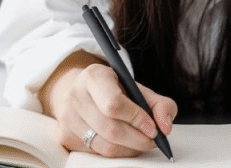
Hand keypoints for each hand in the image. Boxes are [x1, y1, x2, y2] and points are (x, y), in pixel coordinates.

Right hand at [43, 56, 176, 157]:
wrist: (80, 91)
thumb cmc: (112, 90)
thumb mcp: (137, 88)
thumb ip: (159, 104)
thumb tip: (165, 127)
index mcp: (94, 76)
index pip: (114, 104)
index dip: (137, 118)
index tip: (154, 128)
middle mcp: (75, 95)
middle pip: (111, 129)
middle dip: (138, 139)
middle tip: (153, 140)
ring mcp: (67, 118)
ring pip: (105, 146)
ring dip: (130, 149)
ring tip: (142, 142)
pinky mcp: (65, 136)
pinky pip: (97, 153)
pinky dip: (118, 152)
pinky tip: (125, 143)